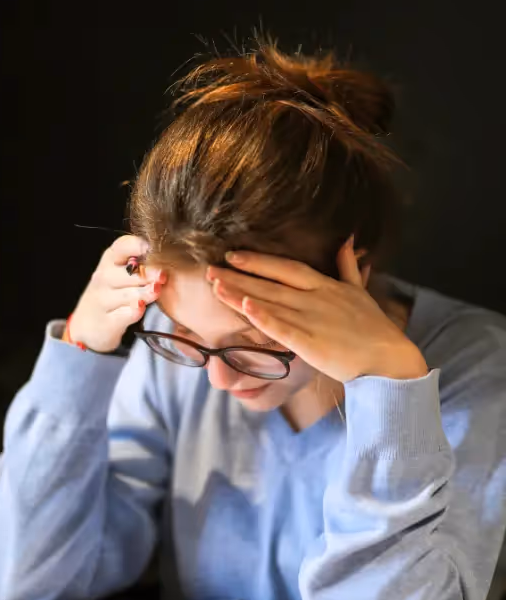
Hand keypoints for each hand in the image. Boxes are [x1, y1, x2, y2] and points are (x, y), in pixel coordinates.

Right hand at [69, 236, 165, 352]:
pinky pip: (120, 315)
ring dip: (142, 292)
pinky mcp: (106, 322)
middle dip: (146, 273)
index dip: (137, 245)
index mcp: (111, 259)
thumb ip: (142, 264)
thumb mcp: (122, 273)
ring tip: (156, 290)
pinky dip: (131, 312)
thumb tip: (170, 256)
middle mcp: (104, 277)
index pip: (122, 246)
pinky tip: (140, 308)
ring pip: (124, 294)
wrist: (88, 325)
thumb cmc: (113, 293)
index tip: (152, 247)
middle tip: (162, 275)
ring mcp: (103, 300)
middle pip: (125, 272)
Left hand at [208, 239, 427, 382]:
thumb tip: (348, 240)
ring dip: (240, 293)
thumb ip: (348, 266)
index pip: (286, 268)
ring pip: (270, 303)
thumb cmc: (374, 328)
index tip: (233, 255)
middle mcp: (315, 298)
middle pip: (270, 283)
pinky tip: (244, 307)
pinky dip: (263, 317)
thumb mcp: (360, 291)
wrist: (389, 359)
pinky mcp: (310, 343)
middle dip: (239, 275)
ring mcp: (312, 319)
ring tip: (215, 284)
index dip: (259, 261)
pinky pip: (282, 327)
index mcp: (325, 286)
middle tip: (209, 269)